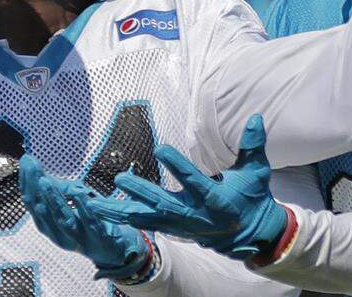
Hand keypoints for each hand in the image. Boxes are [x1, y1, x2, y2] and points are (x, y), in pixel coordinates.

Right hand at [19, 155, 151, 280]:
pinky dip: (83, 208)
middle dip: (36, 188)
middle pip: (44, 212)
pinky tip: (78, 192)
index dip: (27, 183)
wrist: (114, 249)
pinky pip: (90, 223)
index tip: (25, 161)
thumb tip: (37, 167)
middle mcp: (59, 236)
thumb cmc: (88, 224)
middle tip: (31, 166)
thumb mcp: (70, 203)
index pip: (33, 204)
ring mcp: (79, 240)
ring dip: (54, 199)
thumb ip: (56, 190)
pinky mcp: (99, 240)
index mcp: (50, 227)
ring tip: (46, 181)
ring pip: (63, 219)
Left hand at [90, 114, 287, 259]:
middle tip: (121, 178)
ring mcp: (181, 225)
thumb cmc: (251, 197)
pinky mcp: (172, 229)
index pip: (195, 182)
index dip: (179, 167)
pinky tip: (101, 211)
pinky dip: (123, 217)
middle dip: (142, 192)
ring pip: (148, 218)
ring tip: (95, 203)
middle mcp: (196, 215)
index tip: (161, 149)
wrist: (249, 233)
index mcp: (216, 201)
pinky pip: (144, 223)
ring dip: (121, 211)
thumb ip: (253, 146)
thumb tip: (255, 117)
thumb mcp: (256, 172)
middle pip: (165, 204)